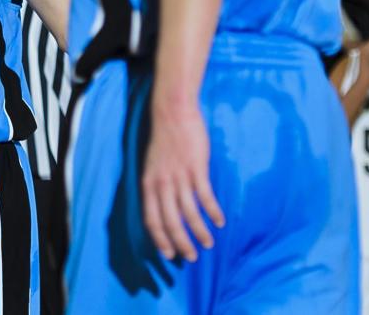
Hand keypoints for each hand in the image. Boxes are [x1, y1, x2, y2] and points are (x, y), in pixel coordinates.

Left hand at [142, 105, 224, 261]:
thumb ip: (156, 185)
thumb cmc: (164, 138)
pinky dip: (212, 212)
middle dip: (181, 242)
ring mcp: (179, 177)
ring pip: (189, 213)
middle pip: (170, 221)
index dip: (160, 239)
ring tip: (209, 244)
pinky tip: (220, 222)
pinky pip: (205, 197)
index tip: (168, 254)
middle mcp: (161, 183)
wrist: (172, 111)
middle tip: (191, 257)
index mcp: (148, 183)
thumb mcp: (152, 165)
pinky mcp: (196, 169)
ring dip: (200, 232)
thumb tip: (164, 206)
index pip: (151, 219)